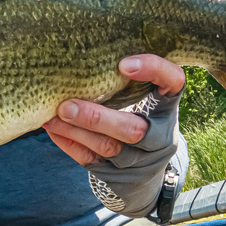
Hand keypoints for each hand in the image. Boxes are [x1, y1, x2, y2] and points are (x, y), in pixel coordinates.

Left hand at [42, 54, 184, 165]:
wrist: (145, 174)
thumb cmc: (139, 118)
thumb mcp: (145, 99)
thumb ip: (127, 80)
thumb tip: (82, 48)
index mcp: (168, 107)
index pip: (174, 82)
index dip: (153, 70)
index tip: (123, 64)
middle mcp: (160, 136)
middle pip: (134, 129)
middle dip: (97, 117)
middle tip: (66, 105)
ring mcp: (139, 160)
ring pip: (108, 147)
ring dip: (76, 130)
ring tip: (51, 115)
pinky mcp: (117, 176)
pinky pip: (90, 161)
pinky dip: (69, 143)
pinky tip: (52, 128)